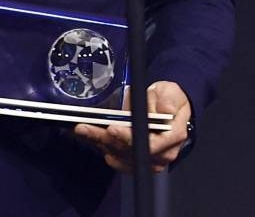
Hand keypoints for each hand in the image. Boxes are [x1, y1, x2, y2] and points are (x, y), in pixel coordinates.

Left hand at [74, 81, 191, 172]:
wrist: (168, 109)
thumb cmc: (169, 100)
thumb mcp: (171, 92)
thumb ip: (169, 100)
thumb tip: (165, 110)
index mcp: (172, 137)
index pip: (150, 143)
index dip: (129, 138)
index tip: (112, 128)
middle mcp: (161, 154)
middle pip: (129, 151)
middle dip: (105, 139)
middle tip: (85, 128)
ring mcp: (147, 160)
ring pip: (118, 154)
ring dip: (98, 142)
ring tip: (81, 129)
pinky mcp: (134, 161)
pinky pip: (114, 157)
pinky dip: (100, 146)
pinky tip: (87, 136)